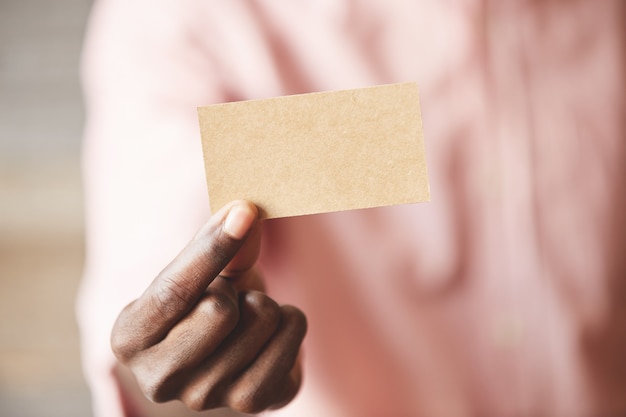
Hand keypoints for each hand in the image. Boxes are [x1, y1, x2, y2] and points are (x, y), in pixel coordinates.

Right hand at [110, 201, 306, 412]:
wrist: (231, 348)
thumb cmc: (206, 299)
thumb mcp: (202, 270)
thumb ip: (218, 243)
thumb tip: (243, 213)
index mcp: (129, 338)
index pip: (173, 290)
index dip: (211, 249)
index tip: (243, 212)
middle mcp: (157, 379)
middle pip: (218, 310)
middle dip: (237, 287)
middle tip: (232, 296)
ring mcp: (203, 398)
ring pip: (260, 321)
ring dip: (266, 304)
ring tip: (249, 316)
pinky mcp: (248, 403)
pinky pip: (290, 339)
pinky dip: (292, 321)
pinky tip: (274, 329)